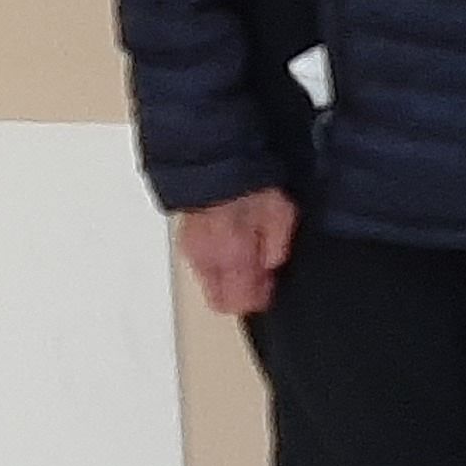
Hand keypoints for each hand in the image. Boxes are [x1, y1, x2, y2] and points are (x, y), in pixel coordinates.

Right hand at [178, 189, 295, 317]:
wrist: (213, 162)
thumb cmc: (247, 186)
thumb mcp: (280, 215)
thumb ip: (278, 246)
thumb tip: (273, 265)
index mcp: (232, 258)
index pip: (239, 303)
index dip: (259, 299)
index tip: (269, 286)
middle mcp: (207, 261)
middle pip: (221, 301)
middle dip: (241, 294)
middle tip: (260, 277)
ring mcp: (192, 251)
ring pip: (210, 284)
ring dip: (228, 278)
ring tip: (247, 255)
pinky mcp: (185, 240)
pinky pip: (202, 265)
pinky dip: (216, 263)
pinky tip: (230, 245)